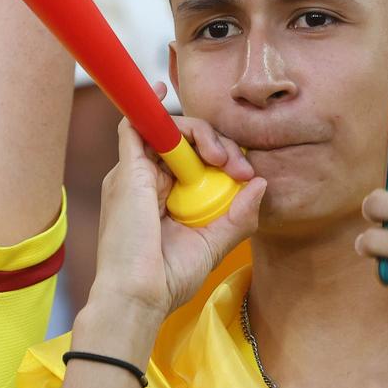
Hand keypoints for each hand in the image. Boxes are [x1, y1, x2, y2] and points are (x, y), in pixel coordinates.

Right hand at [81, 88, 264, 360]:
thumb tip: (260, 184)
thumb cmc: (166, 280)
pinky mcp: (127, 170)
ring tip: (223, 159)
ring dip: (201, 133)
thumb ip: (237, 216)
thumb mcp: (212, 244)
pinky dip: (147, 105)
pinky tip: (160, 90)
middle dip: (218, 144)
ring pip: (168, 130)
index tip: (246, 176)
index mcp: (162, 198)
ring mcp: (134, 174)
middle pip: (184, 141)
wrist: (137, 297)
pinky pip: (135, 126)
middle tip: (239, 168)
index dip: (222, 156)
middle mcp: (145, 180)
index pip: (193, 159)